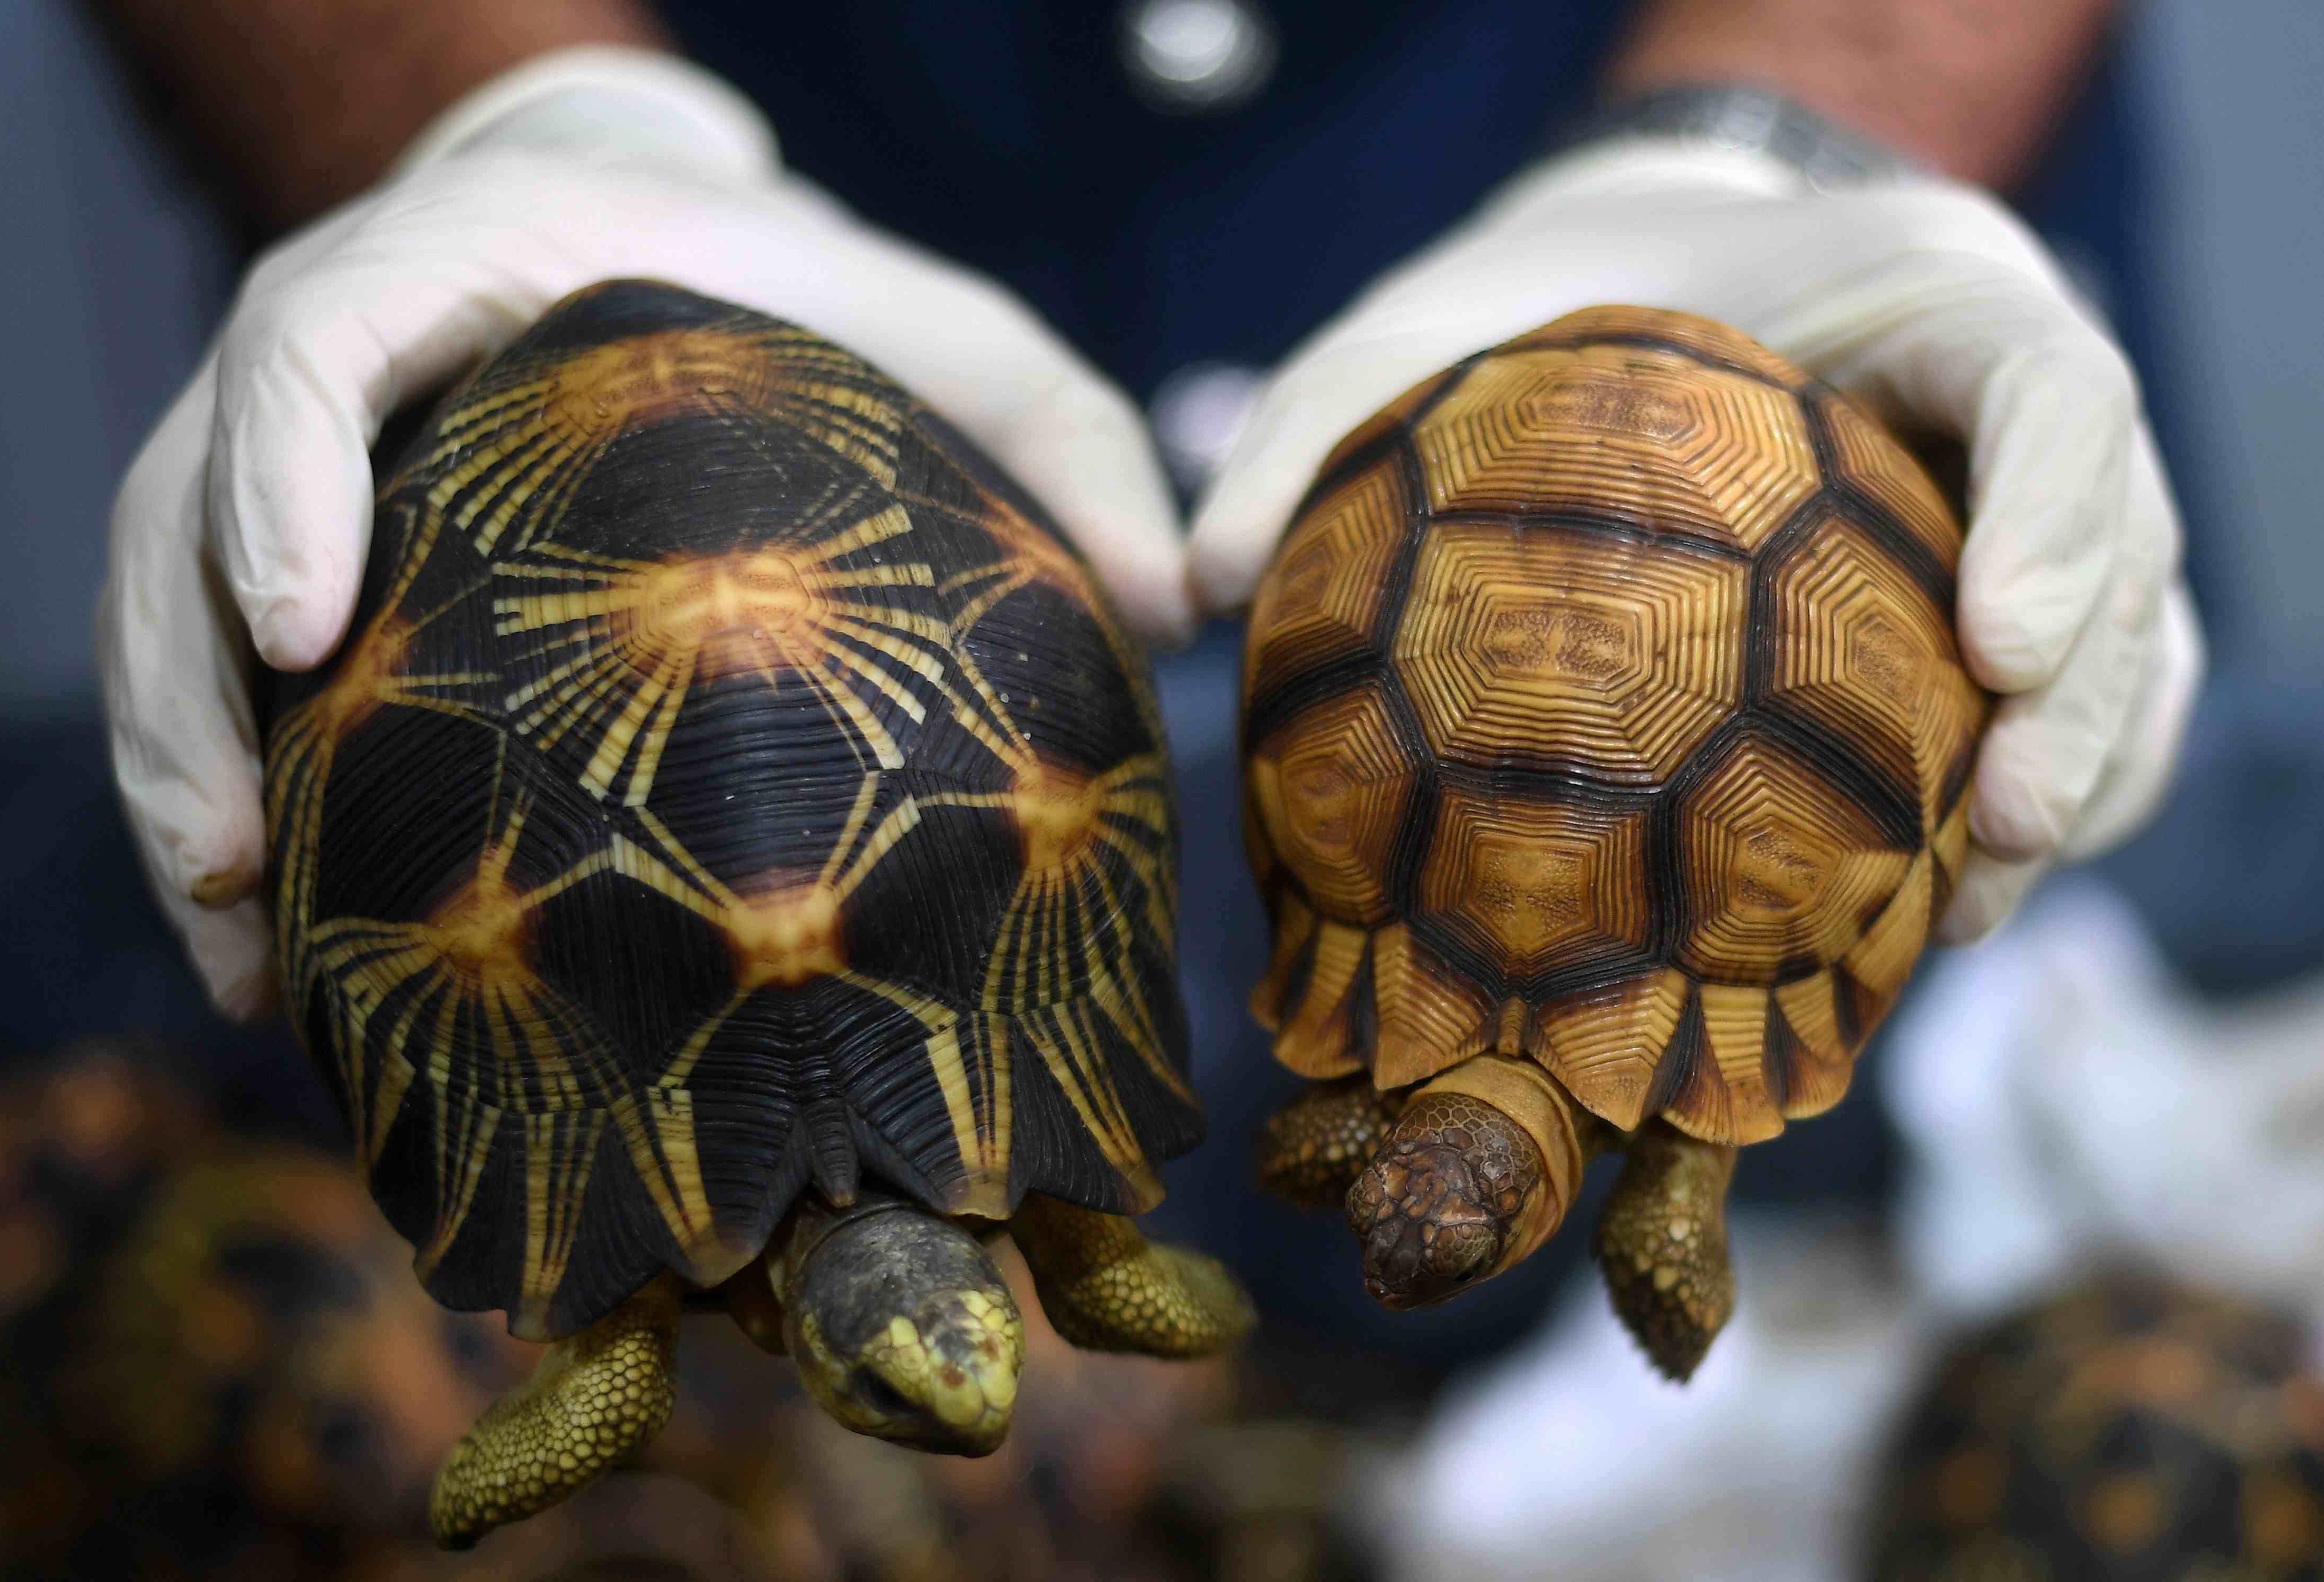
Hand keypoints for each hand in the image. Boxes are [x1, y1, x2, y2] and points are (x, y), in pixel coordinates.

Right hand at [102, 47, 1187, 1016]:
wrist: (672, 248)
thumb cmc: (809, 297)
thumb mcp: (950, 335)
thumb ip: (1064, 434)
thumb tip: (1174, 599)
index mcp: (470, 270)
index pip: (311, 339)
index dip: (278, 471)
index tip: (296, 622)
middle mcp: (344, 351)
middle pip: (184, 502)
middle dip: (182, 685)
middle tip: (232, 860)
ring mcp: (293, 453)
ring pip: (165, 602)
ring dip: (175, 775)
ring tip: (232, 946)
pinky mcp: (292, 541)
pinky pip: (207, 659)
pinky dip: (222, 789)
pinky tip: (267, 942)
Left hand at [1189, 139, 2201, 942]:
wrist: (1628, 294)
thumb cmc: (1536, 309)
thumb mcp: (1416, 333)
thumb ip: (1313, 431)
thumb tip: (1187, 585)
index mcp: (1916, 301)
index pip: (2044, 383)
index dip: (2054, 511)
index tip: (2000, 642)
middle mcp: (2001, 411)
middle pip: (2122, 543)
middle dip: (2091, 699)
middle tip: (1997, 832)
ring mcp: (2020, 518)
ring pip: (2127, 655)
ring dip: (2076, 789)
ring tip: (1971, 906)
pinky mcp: (1995, 614)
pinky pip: (2067, 718)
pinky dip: (2024, 817)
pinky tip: (1931, 916)